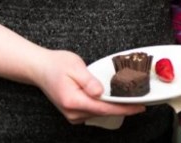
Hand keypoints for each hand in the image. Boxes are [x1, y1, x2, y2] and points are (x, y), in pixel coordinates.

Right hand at [29, 49, 145, 123]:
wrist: (40, 69)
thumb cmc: (56, 64)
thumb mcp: (75, 66)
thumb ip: (89, 81)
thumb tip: (101, 92)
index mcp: (73, 101)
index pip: (104, 108)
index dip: (124, 108)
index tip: (139, 107)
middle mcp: (72, 112)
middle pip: (103, 113)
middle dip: (122, 107)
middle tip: (140, 99)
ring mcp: (72, 115)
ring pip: (99, 114)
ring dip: (113, 107)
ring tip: (129, 98)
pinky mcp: (73, 113)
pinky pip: (93, 112)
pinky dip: (104, 106)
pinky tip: (112, 98)